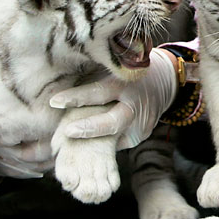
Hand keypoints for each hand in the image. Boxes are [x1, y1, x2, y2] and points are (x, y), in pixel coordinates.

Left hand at [49, 48, 177, 148]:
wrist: (164, 80)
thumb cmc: (126, 73)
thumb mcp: (114, 70)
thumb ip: (93, 80)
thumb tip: (58, 94)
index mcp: (127, 84)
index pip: (100, 91)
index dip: (78, 97)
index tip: (54, 102)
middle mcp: (135, 106)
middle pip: (112, 123)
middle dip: (89, 128)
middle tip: (67, 132)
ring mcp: (141, 124)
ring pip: (113, 139)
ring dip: (90, 144)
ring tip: (65, 148)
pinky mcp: (141, 135)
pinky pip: (117, 142)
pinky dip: (100, 145)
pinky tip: (84, 147)